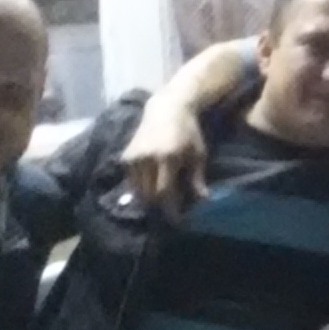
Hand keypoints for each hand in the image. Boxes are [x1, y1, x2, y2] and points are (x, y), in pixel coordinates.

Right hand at [120, 95, 207, 217]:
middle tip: (172, 209)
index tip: (178, 220)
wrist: (166, 109)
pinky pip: (132, 182)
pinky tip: (152, 185)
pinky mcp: (125, 157)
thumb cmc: (188, 132)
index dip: (170, 209)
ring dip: (150, 198)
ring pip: (138, 191)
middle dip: (161, 205)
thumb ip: (197, 178)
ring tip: (163, 198)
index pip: (164, 192)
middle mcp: (146, 159)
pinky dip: (141, 188)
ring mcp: (133, 158)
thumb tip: (203, 201)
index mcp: (167, 158)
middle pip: (149, 195)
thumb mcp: (198, 154)